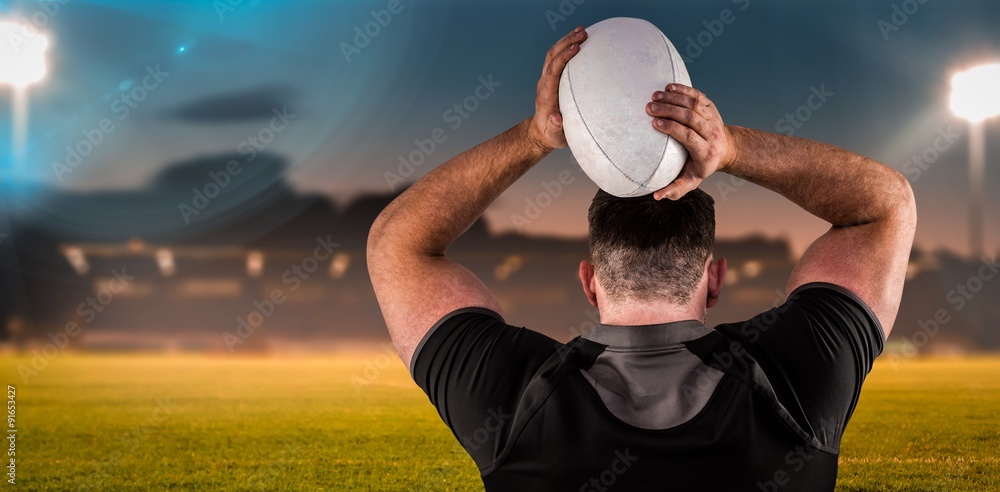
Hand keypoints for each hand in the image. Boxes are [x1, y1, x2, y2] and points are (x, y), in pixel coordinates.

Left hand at [527, 26, 587, 152]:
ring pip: (553, 54)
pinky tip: (577, 39)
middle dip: (566, 43)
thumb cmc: (552, 135)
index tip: (577, 48)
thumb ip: (556, 127)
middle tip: (583, 33)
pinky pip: (556, 57)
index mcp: (547, 96)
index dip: (563, 58)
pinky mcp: (551, 77)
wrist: (541, 132)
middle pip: (552, 57)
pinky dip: (565, 45)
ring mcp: (546, 79)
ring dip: (566, 40)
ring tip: (582, 30)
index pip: (553, 71)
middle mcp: (544, 84)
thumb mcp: (555, 136)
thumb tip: (556, 118)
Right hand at [646, 84, 735, 199]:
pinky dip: (683, 89)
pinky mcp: (711, 107)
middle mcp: (712, 133)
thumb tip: (657, 196)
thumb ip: (675, 189)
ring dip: (674, 97)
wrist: (725, 149)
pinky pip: (698, 95)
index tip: (655, 123)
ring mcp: (713, 118)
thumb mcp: (691, 181)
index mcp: (706, 151)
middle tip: (649, 107)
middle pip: (690, 117)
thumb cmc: (701, 166)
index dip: (672, 128)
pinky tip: (668, 86)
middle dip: (669, 110)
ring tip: (654, 95)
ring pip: (694, 104)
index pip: (689, 135)